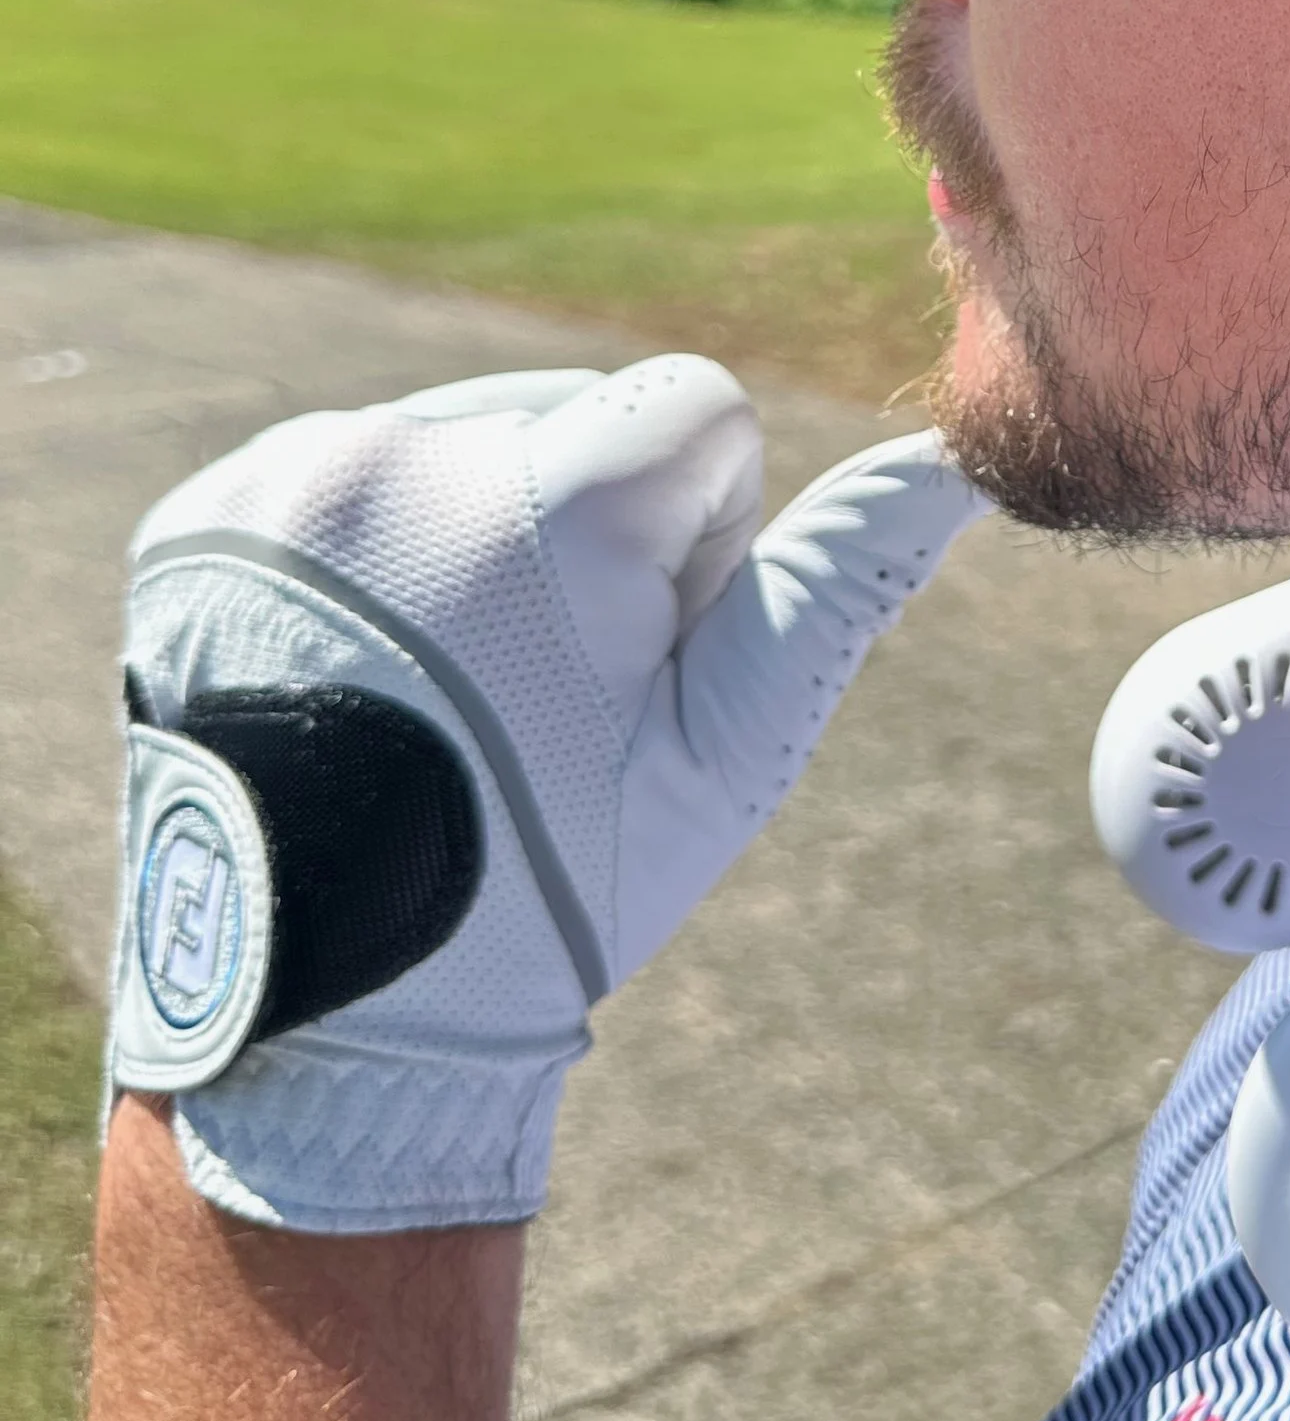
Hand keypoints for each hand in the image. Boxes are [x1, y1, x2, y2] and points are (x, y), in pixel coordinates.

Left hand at [108, 364, 987, 1228]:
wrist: (327, 1010)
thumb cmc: (556, 881)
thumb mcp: (727, 748)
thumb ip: (843, 577)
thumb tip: (954, 459)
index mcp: (550, 501)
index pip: (698, 410)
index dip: (698, 542)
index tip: (632, 662)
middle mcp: (402, 457)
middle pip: (579, 420)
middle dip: (592, 534)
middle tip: (536, 699)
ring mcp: (286, 481)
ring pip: (464, 438)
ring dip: (482, 535)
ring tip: (442, 695)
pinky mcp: (205, 514)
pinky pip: (345, 472)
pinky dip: (371, 553)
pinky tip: (360, 671)